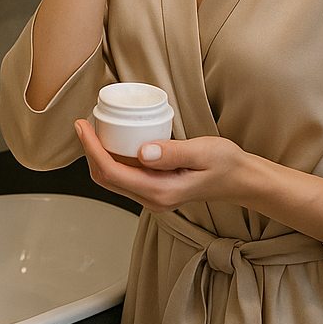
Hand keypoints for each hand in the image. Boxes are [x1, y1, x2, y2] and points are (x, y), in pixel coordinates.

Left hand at [74, 118, 248, 213]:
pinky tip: (113, 141)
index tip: (82, 126)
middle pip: (106, 178)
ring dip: (98, 156)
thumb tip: (142, 152)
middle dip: (89, 152)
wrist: (239, 179)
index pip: (112, 172)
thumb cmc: (224, 164)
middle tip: (83, 124)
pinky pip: (125, 177)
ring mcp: (153, 197)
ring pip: (113, 179)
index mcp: (160, 192)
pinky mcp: (155, 190)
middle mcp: (152, 199)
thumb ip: (173, 153)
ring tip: (93, 130)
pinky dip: (112, 159)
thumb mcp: (202, 152)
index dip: (91, 149)